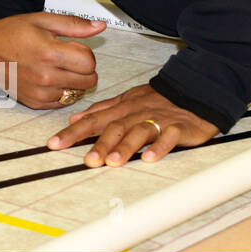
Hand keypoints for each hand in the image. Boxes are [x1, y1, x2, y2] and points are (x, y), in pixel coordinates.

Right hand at [0, 12, 104, 109]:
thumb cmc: (11, 32)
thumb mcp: (42, 20)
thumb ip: (73, 25)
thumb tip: (100, 26)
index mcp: (49, 53)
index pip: (90, 63)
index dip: (85, 53)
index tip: (72, 48)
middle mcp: (45, 76)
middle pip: (88, 80)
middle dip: (83, 69)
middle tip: (66, 59)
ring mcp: (40, 92)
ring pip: (77, 92)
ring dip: (73, 81)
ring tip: (56, 68)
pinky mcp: (34, 102)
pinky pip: (62, 102)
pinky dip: (61, 91)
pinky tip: (48, 79)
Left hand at [48, 83, 218, 165]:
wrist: (196, 90)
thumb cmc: (159, 99)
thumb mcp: (127, 99)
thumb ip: (101, 109)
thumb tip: (74, 118)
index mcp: (122, 108)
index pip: (93, 120)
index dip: (72, 132)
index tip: (54, 144)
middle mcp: (136, 113)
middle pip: (114, 128)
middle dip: (99, 144)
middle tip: (87, 160)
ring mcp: (157, 119)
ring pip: (138, 132)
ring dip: (125, 147)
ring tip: (113, 161)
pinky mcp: (179, 127)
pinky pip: (168, 137)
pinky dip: (159, 147)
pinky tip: (150, 158)